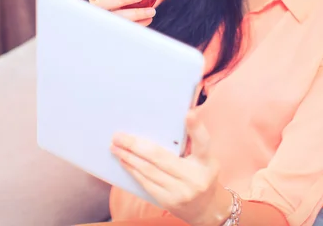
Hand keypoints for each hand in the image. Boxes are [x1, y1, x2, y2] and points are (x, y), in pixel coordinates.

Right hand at [88, 0, 155, 25]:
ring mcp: (106, 18)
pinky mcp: (116, 29)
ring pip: (116, 18)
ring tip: (152, 11)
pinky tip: (149, 19)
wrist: (134, 4)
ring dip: (134, 14)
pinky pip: (126, 28)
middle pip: (104, 3)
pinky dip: (139, 24)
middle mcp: (98, 6)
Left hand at [110, 111, 231, 225]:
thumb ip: (192, 142)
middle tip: (119, 136)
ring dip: (129, 157)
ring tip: (115, 147)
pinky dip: (133, 170)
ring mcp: (181, 192)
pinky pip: (146, 183)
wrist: (206, 209)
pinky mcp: (168, 201)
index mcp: (206, 161)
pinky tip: (125, 161)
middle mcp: (195, 177)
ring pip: (149, 170)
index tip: (189, 114)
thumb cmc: (202, 175)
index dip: (196, 128)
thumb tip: (171, 119)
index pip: (202, 143)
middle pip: (160, 157)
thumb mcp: (204, 159)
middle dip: (136, 145)